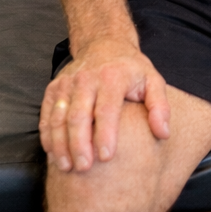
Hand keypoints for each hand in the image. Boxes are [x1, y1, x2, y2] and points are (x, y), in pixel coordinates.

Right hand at [39, 39, 169, 173]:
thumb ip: (160, 107)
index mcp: (112, 78)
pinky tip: (53, 154)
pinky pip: (47, 114)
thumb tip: (163, 133)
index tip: (107, 157)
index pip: (106, 110)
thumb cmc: (131, 69)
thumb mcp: (153, 80)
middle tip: (84, 168)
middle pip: (78, 116)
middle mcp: (86, 80)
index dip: (105, 134)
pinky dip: (48, 135)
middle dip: (79, 144)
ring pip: (59, 117)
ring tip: (67, 167)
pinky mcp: (54, 89)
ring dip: (60, 144)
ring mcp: (67, 84)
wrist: (104, 43)